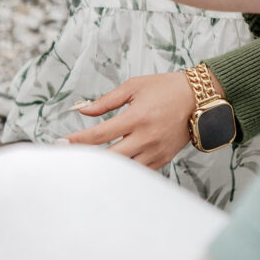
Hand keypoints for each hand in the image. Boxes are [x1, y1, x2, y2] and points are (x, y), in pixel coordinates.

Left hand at [65, 72, 198, 168]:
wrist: (199, 99)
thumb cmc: (165, 89)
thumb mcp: (133, 87)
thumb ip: (105, 101)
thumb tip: (82, 109)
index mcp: (136, 117)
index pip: (100, 134)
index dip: (78, 141)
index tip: (61, 144)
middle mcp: (146, 138)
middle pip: (110, 158)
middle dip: (86, 159)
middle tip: (68, 159)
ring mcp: (155, 152)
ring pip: (124, 170)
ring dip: (105, 169)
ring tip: (86, 167)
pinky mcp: (162, 159)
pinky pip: (139, 173)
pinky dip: (124, 172)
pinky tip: (111, 169)